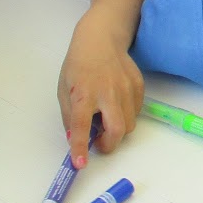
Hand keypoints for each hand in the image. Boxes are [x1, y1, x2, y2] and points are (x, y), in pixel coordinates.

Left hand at [57, 11, 143, 165]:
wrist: (101, 39)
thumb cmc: (78, 65)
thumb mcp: (63, 90)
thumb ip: (69, 116)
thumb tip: (76, 138)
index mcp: (83, 94)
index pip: (81, 125)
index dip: (80, 147)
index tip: (80, 163)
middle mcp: (107, 92)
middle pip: (117, 130)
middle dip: (108, 145)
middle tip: (98, 143)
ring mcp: (126, 89)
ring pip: (129, 125)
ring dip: (117, 130)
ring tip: (106, 118)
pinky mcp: (139, 86)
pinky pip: (136, 112)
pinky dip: (126, 116)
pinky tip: (116, 104)